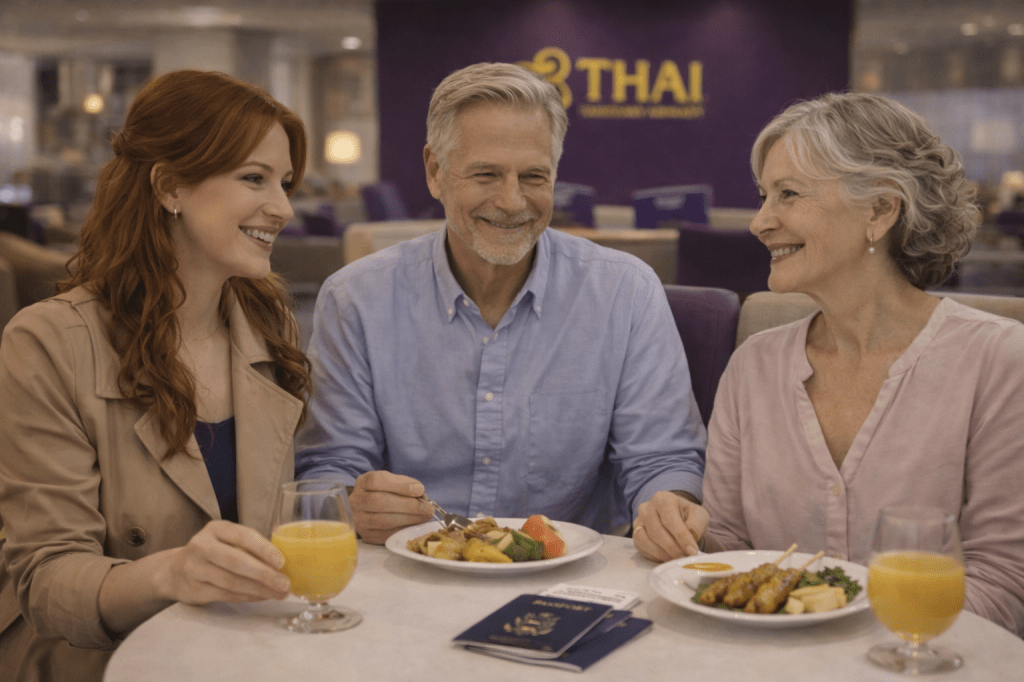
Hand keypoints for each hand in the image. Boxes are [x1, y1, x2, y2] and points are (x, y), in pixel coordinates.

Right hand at [154, 520, 289, 604]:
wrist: (174, 571)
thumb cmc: (213, 553)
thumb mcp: (226, 540)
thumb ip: (249, 546)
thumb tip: (284, 559)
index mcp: (215, 529)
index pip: (242, 536)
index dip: (264, 549)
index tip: (282, 562)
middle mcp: (201, 546)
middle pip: (237, 561)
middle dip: (264, 574)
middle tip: (285, 584)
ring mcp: (194, 569)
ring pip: (232, 582)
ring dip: (259, 590)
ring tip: (278, 593)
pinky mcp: (194, 590)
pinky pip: (225, 595)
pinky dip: (247, 597)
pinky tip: (262, 597)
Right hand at [349, 470, 431, 544]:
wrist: (370, 509)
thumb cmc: (385, 492)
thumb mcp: (393, 482)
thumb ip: (406, 484)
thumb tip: (420, 493)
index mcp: (363, 482)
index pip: (377, 481)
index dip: (399, 485)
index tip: (419, 490)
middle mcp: (356, 501)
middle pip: (380, 502)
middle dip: (408, 505)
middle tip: (427, 508)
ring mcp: (359, 520)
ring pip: (384, 520)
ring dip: (409, 519)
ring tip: (425, 516)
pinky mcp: (366, 535)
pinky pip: (386, 535)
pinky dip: (404, 529)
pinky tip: (415, 525)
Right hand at [632, 491, 708, 561]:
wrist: (676, 517)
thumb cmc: (688, 516)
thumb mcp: (699, 515)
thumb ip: (697, 524)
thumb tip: (690, 538)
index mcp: (663, 499)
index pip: (670, 520)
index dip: (681, 537)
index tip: (692, 551)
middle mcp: (647, 508)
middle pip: (657, 532)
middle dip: (673, 548)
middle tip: (685, 558)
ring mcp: (638, 521)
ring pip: (646, 541)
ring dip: (663, 554)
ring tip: (677, 559)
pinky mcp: (635, 534)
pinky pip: (641, 547)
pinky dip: (655, 556)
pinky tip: (667, 557)